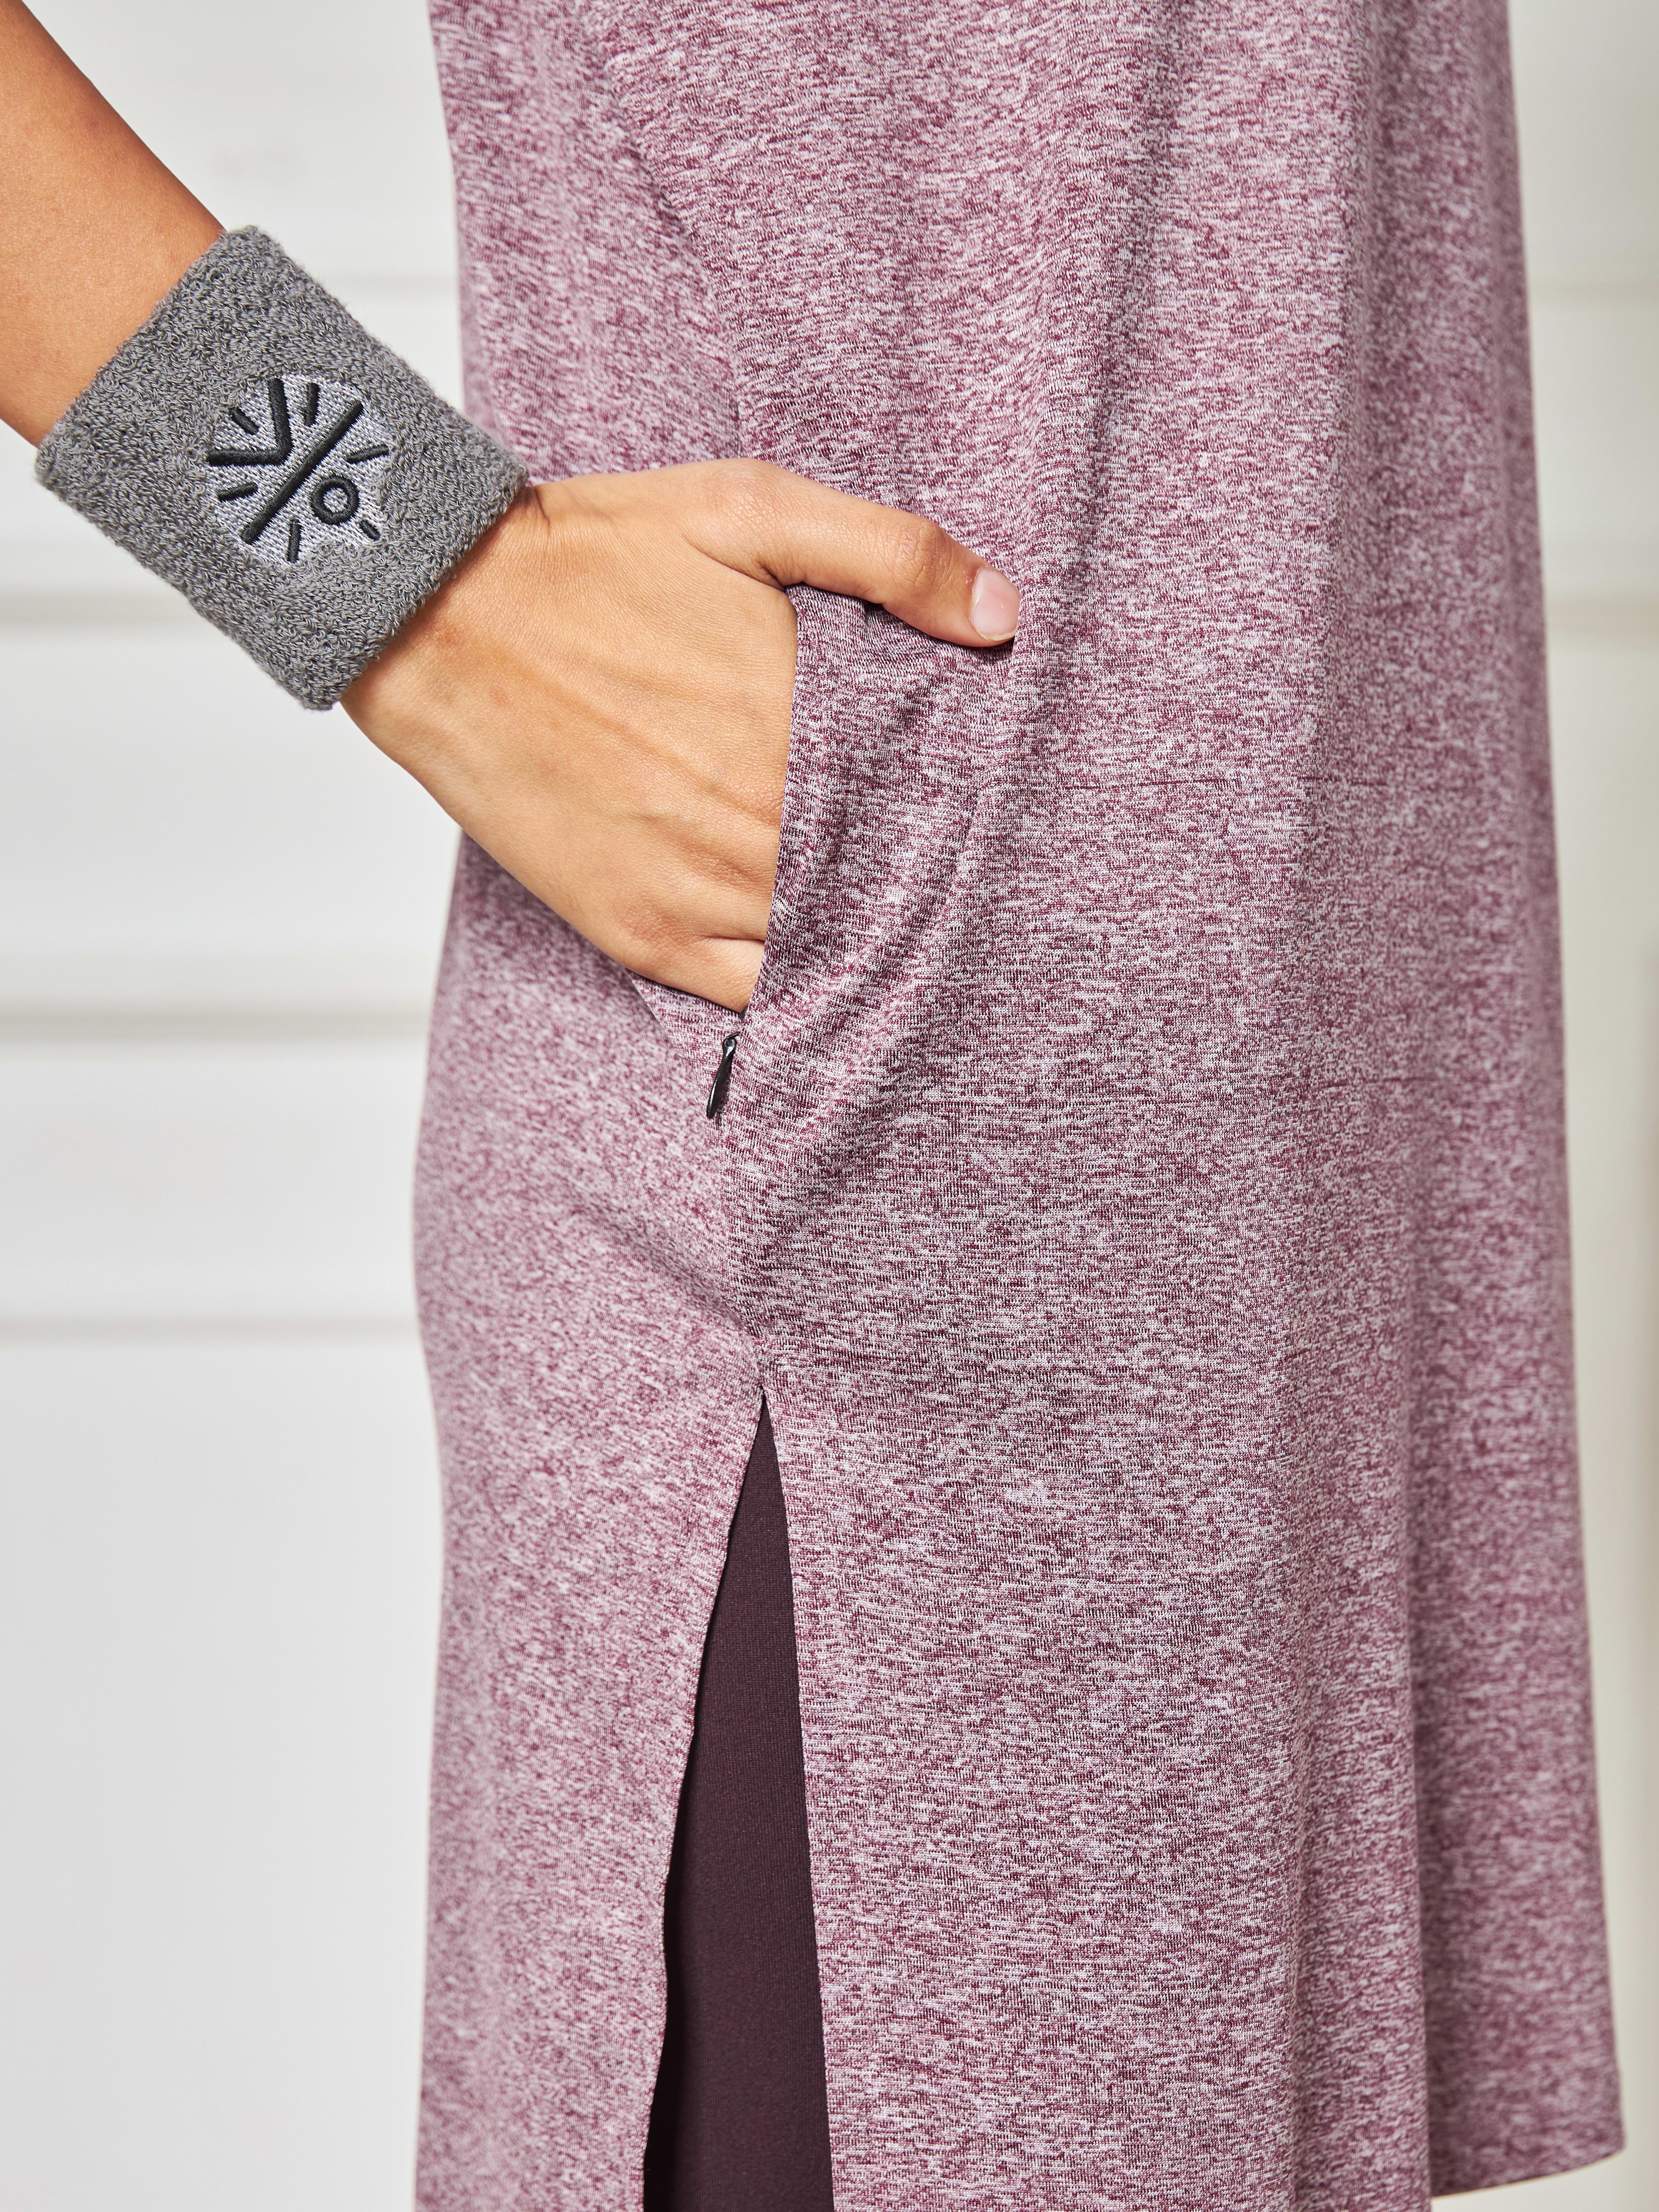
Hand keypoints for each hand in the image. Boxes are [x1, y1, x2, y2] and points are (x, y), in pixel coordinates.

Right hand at [342, 459, 1018, 1010]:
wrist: (438, 617)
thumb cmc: (593, 555)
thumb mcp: (750, 509)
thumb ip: (890, 554)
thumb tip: (1002, 615)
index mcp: (797, 722)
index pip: (928, 799)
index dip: (959, 808)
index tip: (978, 805)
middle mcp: (755, 820)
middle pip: (884, 879)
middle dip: (919, 873)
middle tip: (953, 871)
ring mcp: (696, 890)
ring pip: (829, 946)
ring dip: (867, 936)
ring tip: (895, 918)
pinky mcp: (642, 934)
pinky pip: (753, 998)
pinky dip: (796, 990)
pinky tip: (821, 967)